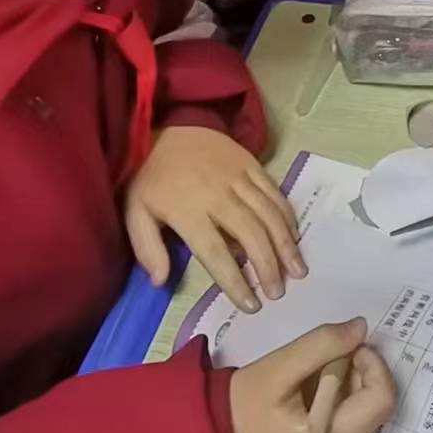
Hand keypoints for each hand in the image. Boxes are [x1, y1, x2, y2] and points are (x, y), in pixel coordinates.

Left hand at [125, 126, 304, 312]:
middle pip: (251, 235)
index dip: (235, 281)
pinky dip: (287, 216)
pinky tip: (294, 236)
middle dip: (268, 267)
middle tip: (278, 292)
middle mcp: (217, 195)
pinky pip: (275, 193)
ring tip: (297, 271)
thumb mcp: (135, 212)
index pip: (215, 253)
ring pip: (269, 215)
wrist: (164, 127)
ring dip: (286, 245)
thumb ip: (147, 248)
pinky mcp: (251, 163)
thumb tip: (160, 282)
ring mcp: (238, 176)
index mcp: (187, 210)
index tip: (251, 304)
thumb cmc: (150, 177)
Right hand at [228, 318, 395, 432]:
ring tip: (320, 376)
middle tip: (336, 357)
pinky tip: (313, 397)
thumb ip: (320, 345)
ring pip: (363, 425)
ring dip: (353, 393)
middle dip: (364, 376)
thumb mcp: (275, 370)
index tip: (351, 346)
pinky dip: (340, 410)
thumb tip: (361, 328)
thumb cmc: (239, 410)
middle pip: (376, 413)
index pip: (380, 400)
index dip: (375, 365)